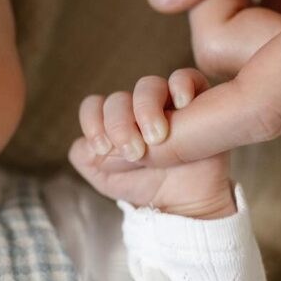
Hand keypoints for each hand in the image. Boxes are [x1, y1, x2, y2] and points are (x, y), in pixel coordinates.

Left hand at [69, 68, 234, 218]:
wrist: (186, 203)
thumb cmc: (146, 187)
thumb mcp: (106, 179)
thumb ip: (86, 158)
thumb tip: (85, 141)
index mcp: (113, 121)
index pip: (94, 107)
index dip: (92, 123)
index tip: (101, 148)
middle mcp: (136, 108)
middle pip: (118, 99)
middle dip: (119, 126)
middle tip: (134, 152)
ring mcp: (165, 102)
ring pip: (148, 86)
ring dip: (146, 109)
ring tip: (156, 138)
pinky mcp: (195, 100)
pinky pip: (186, 78)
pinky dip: (181, 85)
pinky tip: (182, 104)